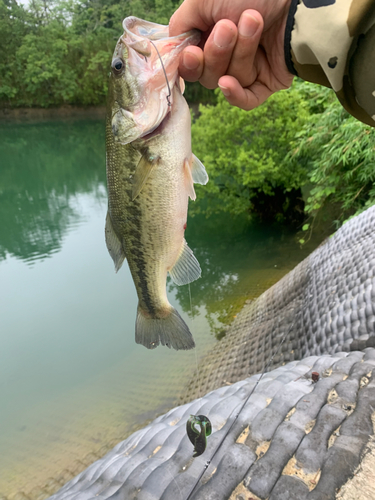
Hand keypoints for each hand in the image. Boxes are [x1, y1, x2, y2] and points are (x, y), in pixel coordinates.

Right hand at [169, 0, 293, 109]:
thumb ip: (180, 25)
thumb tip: (173, 48)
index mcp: (210, 34)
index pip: (190, 63)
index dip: (189, 63)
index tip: (193, 52)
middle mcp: (227, 54)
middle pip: (207, 75)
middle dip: (216, 53)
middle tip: (229, 27)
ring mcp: (248, 69)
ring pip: (227, 80)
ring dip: (239, 53)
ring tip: (253, 22)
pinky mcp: (267, 83)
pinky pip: (246, 100)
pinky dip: (235, 94)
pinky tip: (228, 84)